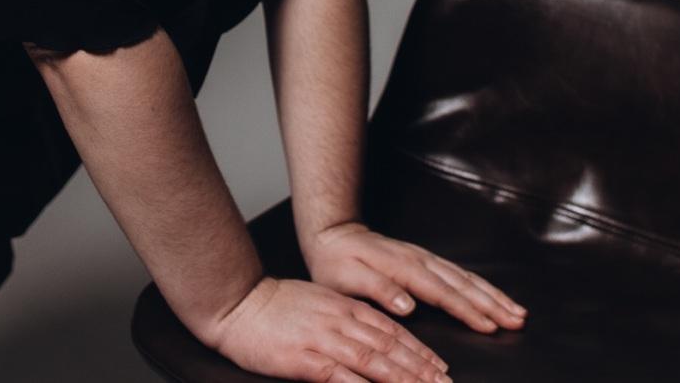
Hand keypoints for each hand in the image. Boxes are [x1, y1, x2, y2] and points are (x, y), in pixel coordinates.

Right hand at [200, 275, 451, 382]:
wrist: (238, 304)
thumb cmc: (276, 307)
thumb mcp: (320, 303)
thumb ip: (347, 318)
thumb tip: (375, 336)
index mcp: (345, 308)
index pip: (393, 331)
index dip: (420, 352)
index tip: (441, 369)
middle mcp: (341, 321)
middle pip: (391, 348)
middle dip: (422, 369)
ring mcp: (324, 340)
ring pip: (374, 361)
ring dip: (403, 379)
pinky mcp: (305, 360)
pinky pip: (340, 376)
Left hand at [302, 221, 526, 334]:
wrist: (332, 234)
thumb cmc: (336, 263)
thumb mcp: (347, 279)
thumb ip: (379, 290)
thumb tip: (409, 307)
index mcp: (403, 268)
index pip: (442, 293)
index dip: (467, 311)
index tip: (489, 326)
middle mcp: (420, 261)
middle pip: (463, 284)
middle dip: (493, 303)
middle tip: (518, 321)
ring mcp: (425, 258)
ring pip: (466, 278)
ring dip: (493, 295)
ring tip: (517, 311)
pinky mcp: (425, 260)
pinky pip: (459, 273)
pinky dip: (480, 285)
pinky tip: (492, 295)